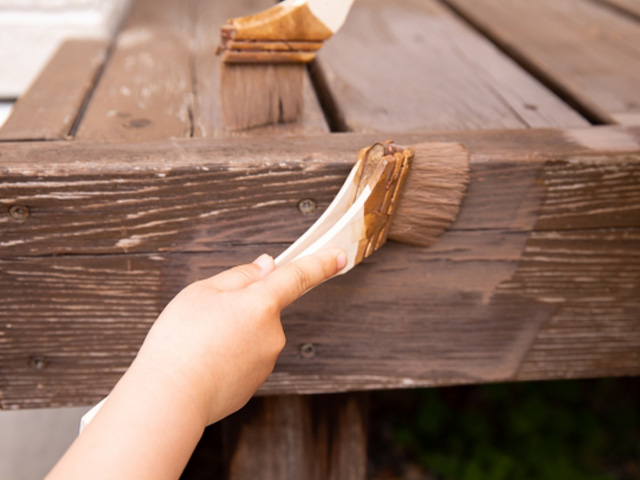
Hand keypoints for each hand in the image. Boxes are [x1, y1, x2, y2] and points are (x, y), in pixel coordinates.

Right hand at [132, 247, 346, 424]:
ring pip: (251, 334)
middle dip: (240, 307)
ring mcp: (266, 362)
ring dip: (231, 334)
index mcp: (263, 304)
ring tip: (197, 343)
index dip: (321, 263)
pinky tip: (203, 362)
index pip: (299, 276)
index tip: (339, 256)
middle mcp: (273, 333)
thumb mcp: (202, 292)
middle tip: (203, 316)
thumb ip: (240, 276)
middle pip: (263, 308)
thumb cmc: (182, 340)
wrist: (172, 397)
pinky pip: (244, 359)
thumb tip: (267, 267)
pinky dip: (227, 356)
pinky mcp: (254, 384)